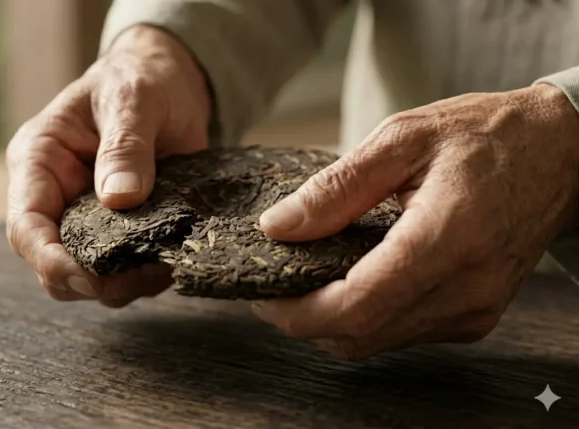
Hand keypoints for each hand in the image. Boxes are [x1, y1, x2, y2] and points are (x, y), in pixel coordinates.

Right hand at [5, 26, 211, 306]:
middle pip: (53, 264)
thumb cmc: (140, 79)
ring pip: (89, 276)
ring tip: (167, 265)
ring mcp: (87, 218)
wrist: (170, 82)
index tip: (90, 279)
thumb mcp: (133, 100)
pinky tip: (173, 259)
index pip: (26, 226)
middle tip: (147, 275)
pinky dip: (146, 275)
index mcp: (39, 162)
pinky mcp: (121, 230)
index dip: (51, 261)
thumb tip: (121, 199)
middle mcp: (56, 197)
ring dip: (125, 284)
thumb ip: (126, 146)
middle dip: (93, 282)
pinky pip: (123, 269)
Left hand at [252, 84, 578, 359]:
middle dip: (302, 318)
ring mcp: (474, 309)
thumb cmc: (485, 135)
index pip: (356, 306)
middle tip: (272, 283)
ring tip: (304, 277)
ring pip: (376, 341)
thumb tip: (279, 226)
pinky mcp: (474, 315)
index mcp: (448, 236)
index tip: (262, 290)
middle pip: (358, 334)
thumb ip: (336, 187)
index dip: (297, 310)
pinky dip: (363, 315)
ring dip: (330, 319)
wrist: (559, 153)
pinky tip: (350, 279)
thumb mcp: (402, 139)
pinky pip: (401, 332)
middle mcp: (466, 287)